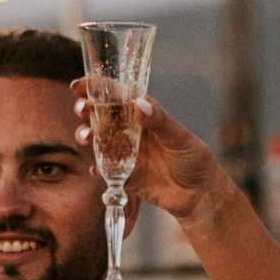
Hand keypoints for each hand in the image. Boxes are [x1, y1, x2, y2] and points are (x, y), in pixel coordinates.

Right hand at [71, 79, 236, 226]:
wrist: (200, 195)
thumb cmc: (194, 159)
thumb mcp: (179, 138)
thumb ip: (159, 122)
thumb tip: (138, 104)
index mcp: (144, 115)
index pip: (117, 96)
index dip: (97, 88)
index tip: (80, 85)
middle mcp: (131, 132)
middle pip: (102, 116)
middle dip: (87, 110)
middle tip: (82, 110)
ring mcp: (126, 154)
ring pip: (99, 141)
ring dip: (87, 136)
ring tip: (86, 137)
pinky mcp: (125, 176)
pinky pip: (105, 171)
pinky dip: (98, 168)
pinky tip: (95, 168)